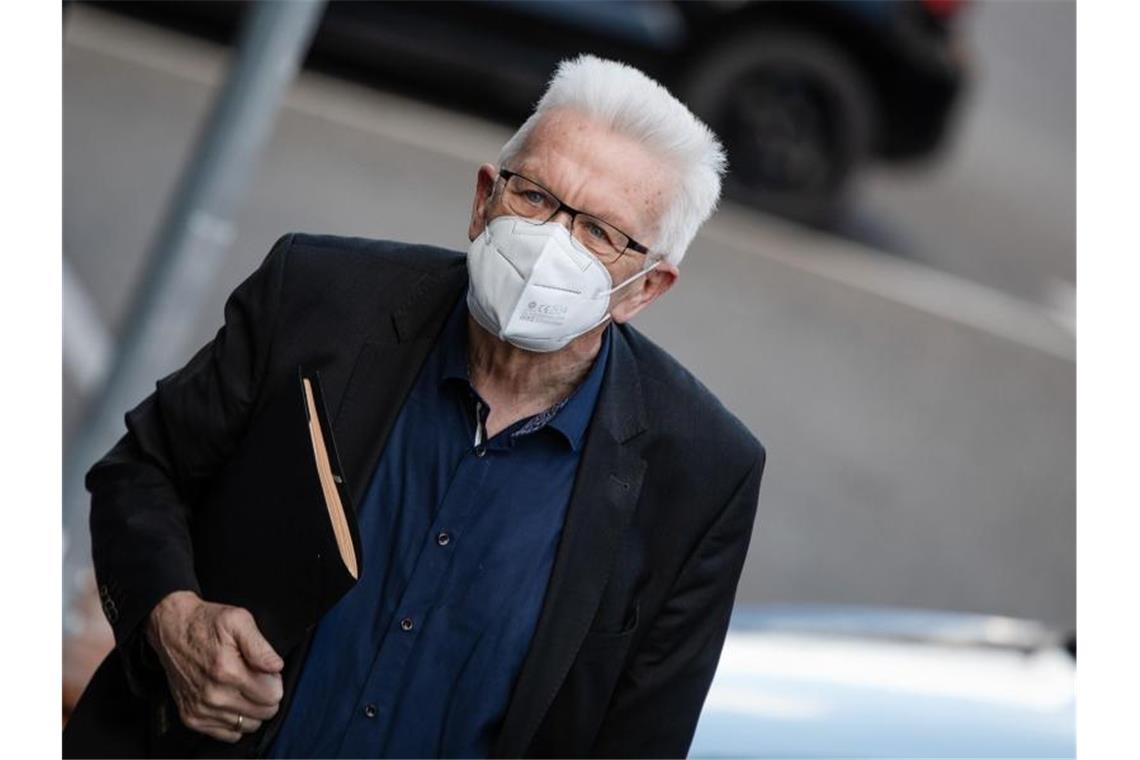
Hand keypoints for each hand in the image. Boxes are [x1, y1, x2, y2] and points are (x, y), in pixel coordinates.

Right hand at [146, 591, 284, 742]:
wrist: (171, 629)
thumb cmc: (206, 623)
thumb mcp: (239, 620)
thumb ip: (260, 646)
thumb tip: (276, 667)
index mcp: (228, 671)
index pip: (272, 696)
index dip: (275, 682)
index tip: (266, 671)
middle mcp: (213, 695)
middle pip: (264, 713)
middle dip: (266, 696)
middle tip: (255, 678)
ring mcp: (201, 710)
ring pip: (248, 726)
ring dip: (251, 709)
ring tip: (242, 689)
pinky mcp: (192, 718)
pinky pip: (228, 734)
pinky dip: (235, 721)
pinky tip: (232, 701)